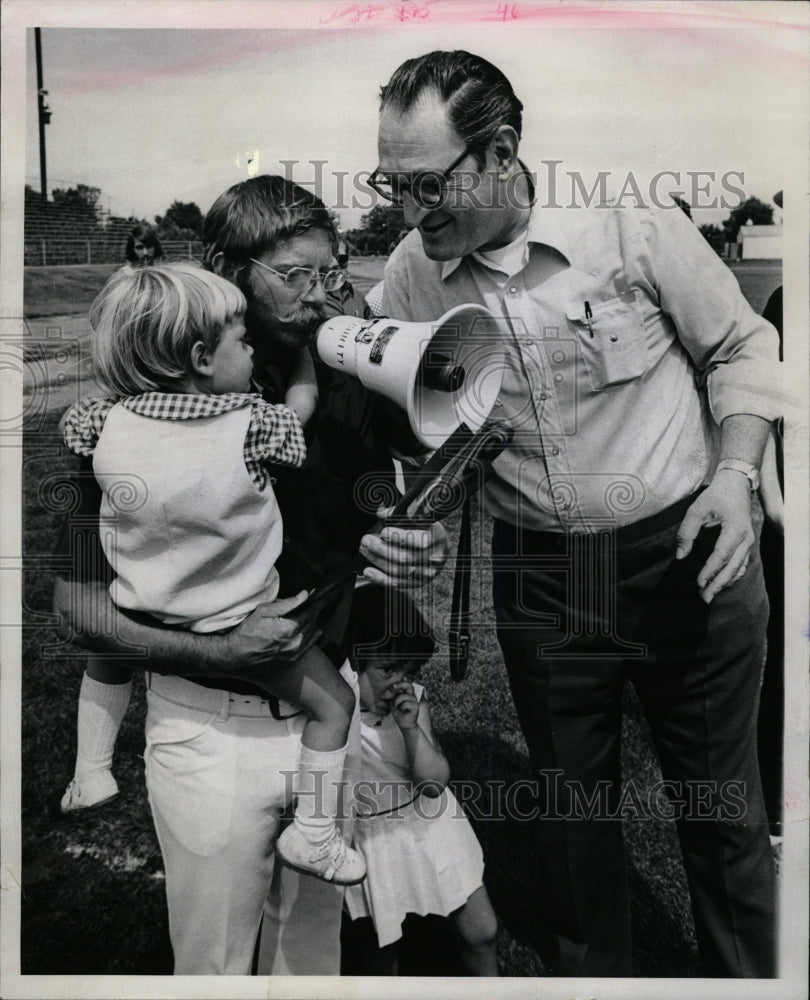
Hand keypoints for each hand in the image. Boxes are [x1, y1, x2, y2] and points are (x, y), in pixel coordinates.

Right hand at [223, 591, 320, 671]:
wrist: (236, 656)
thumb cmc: (247, 632)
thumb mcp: (264, 611)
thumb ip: (287, 603)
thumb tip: (304, 595)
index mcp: (289, 628)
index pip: (311, 611)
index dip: (319, 601)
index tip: (325, 594)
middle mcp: (295, 642)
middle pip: (312, 622)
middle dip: (315, 611)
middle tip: (317, 602)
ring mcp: (294, 653)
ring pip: (311, 633)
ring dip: (313, 622)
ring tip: (313, 613)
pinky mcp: (291, 660)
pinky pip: (308, 646)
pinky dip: (312, 636)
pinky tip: (315, 630)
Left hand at [359, 507, 448, 586]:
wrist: (438, 550)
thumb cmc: (426, 531)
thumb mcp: (419, 519)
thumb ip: (401, 515)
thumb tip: (382, 513)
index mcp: (437, 538)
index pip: (419, 541)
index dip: (399, 537)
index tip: (384, 532)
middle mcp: (433, 558)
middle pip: (404, 557)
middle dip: (381, 548)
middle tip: (366, 540)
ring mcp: (425, 573)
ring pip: (398, 571)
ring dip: (377, 560)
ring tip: (364, 550)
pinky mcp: (416, 583)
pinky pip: (396, 583)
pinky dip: (380, 578)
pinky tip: (368, 571)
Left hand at [389, 681, 418, 730]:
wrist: (405, 725)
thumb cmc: (400, 714)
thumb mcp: (394, 704)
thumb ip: (393, 697)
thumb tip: (390, 689)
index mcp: (408, 695)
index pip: (407, 684)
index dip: (402, 681)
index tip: (394, 685)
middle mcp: (412, 697)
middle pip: (409, 685)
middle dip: (400, 684)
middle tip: (394, 687)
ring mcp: (415, 701)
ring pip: (404, 696)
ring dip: (397, 701)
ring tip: (397, 707)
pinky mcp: (416, 707)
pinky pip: (405, 703)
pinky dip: (401, 707)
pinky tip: (403, 711)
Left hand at [675, 473, 754, 602]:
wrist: (736, 484)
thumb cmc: (716, 495)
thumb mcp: (697, 509)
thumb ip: (687, 532)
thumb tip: (680, 555)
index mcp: (735, 528)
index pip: (722, 554)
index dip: (710, 570)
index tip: (699, 582)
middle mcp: (746, 538)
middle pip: (733, 566)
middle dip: (718, 584)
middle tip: (704, 598)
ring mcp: (749, 542)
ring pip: (739, 568)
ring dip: (724, 582)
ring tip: (709, 595)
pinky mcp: (747, 544)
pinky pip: (742, 564)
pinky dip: (732, 576)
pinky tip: (721, 584)